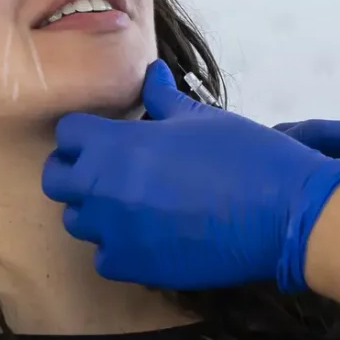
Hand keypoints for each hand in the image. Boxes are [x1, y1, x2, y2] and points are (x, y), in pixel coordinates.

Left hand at [43, 62, 339, 291]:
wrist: (283, 215)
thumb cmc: (245, 155)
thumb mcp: (202, 117)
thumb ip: (163, 98)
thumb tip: (150, 73)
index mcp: (118, 144)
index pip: (68, 134)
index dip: (86, 132)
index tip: (107, 135)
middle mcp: (104, 189)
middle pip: (56, 179)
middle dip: (75, 170)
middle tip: (107, 167)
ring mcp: (115, 232)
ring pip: (77, 221)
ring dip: (95, 209)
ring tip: (129, 202)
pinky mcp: (134, 267)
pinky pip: (104, 256)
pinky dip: (118, 246)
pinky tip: (146, 234)